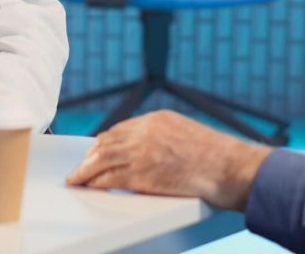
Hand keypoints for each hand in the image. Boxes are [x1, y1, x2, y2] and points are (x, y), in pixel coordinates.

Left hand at [66, 110, 272, 210]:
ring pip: (102, 158)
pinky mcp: (142, 174)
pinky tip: (89, 187)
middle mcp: (146, 130)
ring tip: (76, 179)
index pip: (120, 129)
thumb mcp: (186, 133)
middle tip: (79, 167)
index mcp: (157, 118)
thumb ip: (163, 138)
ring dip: (85, 170)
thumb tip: (146, 152)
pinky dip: (95, 183)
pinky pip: (110, 178)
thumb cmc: (215, 156)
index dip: (104, 142)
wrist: (228, 166)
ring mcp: (143, 151)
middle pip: (107, 141)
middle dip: (90, 155)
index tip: (95, 151)